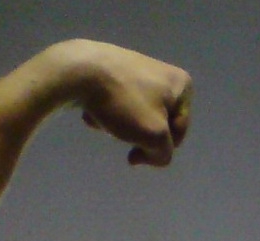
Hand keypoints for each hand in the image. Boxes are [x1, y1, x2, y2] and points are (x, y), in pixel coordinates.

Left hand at [76, 41, 192, 166]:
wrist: (78, 70)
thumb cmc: (124, 102)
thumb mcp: (155, 138)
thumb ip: (163, 154)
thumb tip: (146, 151)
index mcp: (181, 85)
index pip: (178, 133)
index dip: (159, 149)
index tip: (136, 153)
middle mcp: (164, 72)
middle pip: (156, 122)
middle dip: (138, 133)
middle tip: (120, 133)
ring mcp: (137, 67)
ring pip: (135, 114)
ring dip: (121, 124)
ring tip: (103, 120)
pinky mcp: (113, 67)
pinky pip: (116, 101)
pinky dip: (107, 110)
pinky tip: (91, 109)